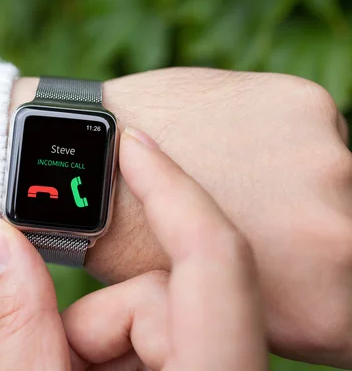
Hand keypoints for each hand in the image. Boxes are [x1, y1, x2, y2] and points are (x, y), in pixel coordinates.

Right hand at [0, 128, 266, 369]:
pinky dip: (132, 338)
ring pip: (169, 306)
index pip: (213, 255)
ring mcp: (236, 363)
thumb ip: (20, 322)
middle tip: (67, 355)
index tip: (131, 144)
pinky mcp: (222, 360)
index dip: (168, 187)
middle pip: (170, 289)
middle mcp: (240, 366)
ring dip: (113, 329)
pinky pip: (178, 324)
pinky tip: (107, 370)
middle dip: (105, 312)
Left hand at [12, 70, 351, 367]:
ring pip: (329, 184)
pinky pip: (307, 133)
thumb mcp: (205, 308)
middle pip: (344, 242)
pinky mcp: (306, 104)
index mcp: (321, 304)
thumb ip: (265, 307)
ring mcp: (326, 161)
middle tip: (253, 231)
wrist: (86, 158)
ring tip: (230, 185)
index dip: (320, 300)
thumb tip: (317, 305)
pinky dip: (276, 143)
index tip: (293, 287)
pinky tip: (224, 146)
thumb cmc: (129, 243)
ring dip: (294, 189)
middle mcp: (339, 233)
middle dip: (305, 242)